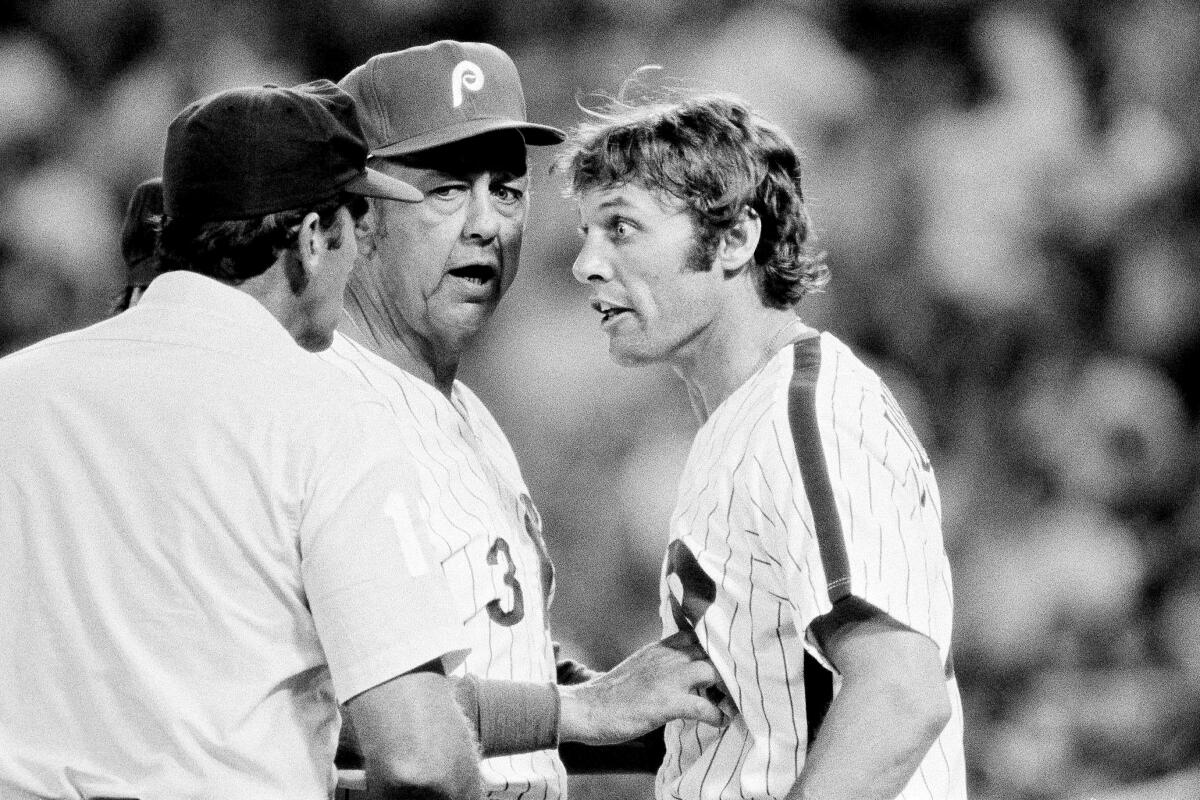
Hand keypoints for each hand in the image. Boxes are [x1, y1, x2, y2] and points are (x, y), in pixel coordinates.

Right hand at [557, 630, 726, 744]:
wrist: (585, 709)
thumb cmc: (611, 694)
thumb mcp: (639, 667)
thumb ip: (661, 662)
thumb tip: (681, 670)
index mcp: (660, 648)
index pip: (699, 634)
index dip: (717, 646)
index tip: (729, 658)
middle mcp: (667, 657)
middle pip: (712, 650)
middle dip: (728, 665)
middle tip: (735, 684)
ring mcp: (668, 679)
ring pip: (714, 671)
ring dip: (728, 688)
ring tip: (731, 702)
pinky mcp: (667, 703)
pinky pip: (705, 707)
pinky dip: (717, 716)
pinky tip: (719, 722)